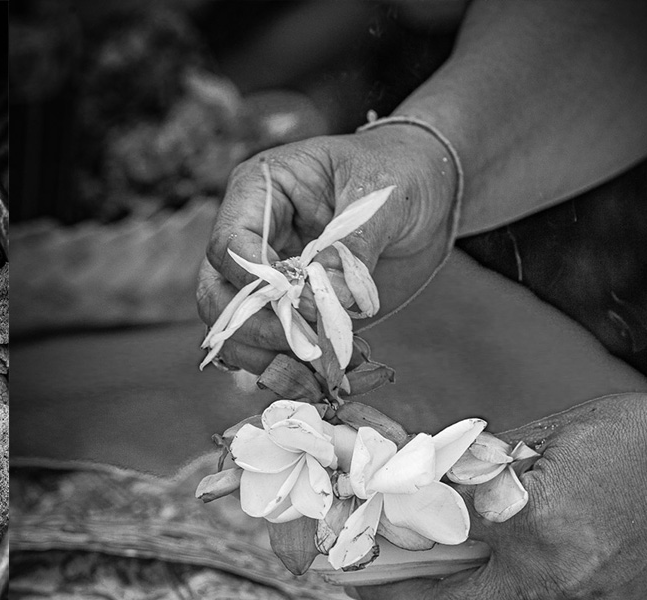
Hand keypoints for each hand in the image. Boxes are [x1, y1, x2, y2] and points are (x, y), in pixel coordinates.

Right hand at [196, 124, 456, 373]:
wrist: (429, 195)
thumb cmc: (400, 173)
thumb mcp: (381, 196)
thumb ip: (353, 245)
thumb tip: (330, 298)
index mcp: (259, 193)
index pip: (228, 244)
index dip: (253, 279)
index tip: (297, 299)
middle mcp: (252, 239)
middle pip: (217, 296)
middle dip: (255, 328)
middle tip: (305, 345)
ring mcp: (268, 280)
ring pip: (236, 333)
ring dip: (271, 360)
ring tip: (321, 374)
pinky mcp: (292, 312)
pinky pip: (271, 351)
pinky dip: (292, 372)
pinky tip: (327, 379)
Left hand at [348, 387, 646, 599]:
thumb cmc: (631, 436)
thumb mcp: (538, 435)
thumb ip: (473, 466)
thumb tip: (416, 479)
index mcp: (529, 523)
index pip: (433, 542)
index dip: (386, 549)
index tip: (353, 558)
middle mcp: (555, 576)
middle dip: (407, 599)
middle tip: (373, 584)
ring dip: (469, 587)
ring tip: (443, 559)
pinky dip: (516, 585)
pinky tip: (513, 556)